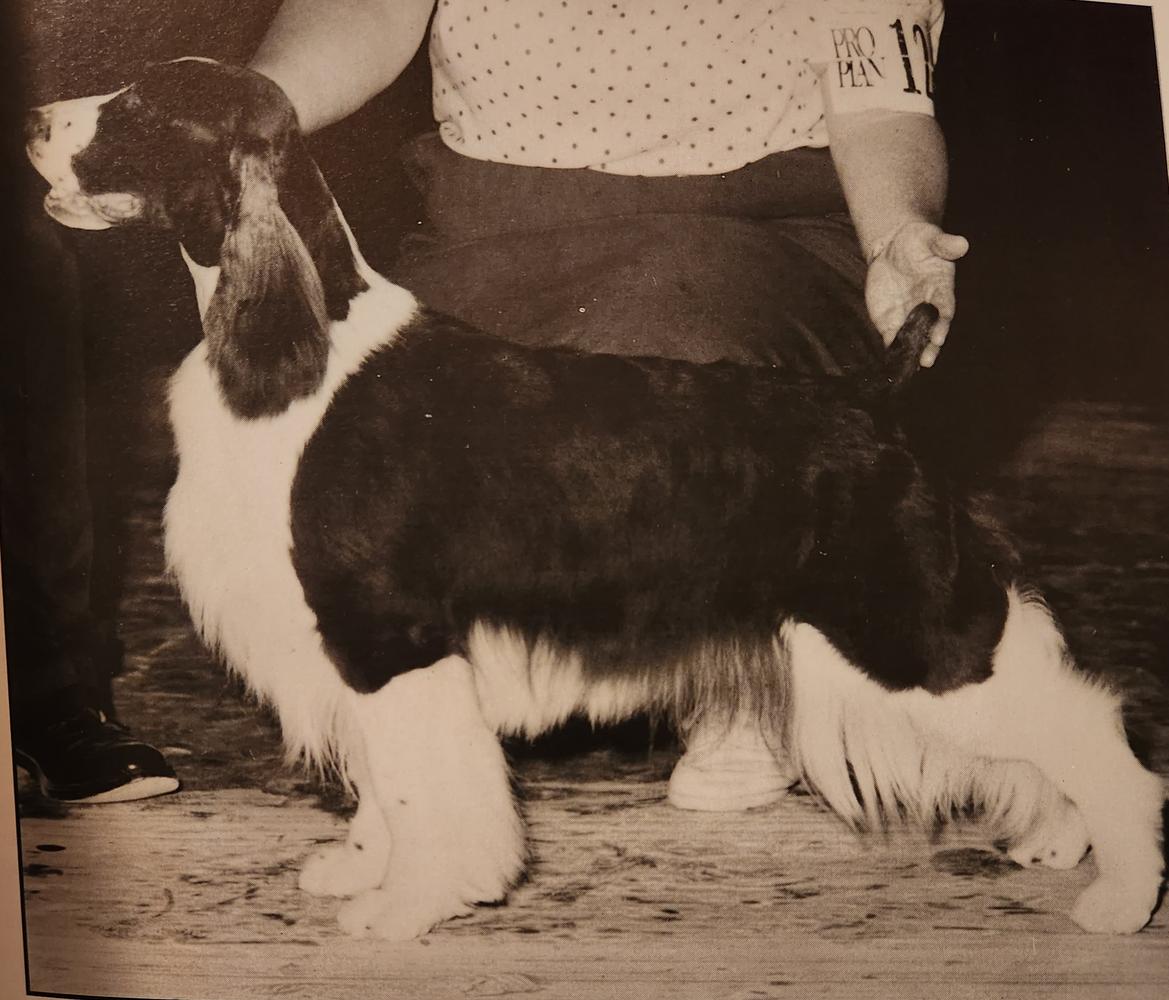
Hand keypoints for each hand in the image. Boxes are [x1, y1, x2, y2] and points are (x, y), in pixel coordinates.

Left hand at [864, 221, 968, 367]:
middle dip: (930, 346)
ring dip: (912, 353)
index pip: (945, 310)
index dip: (942, 323)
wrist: (894, 246)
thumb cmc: (919, 240)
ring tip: (910, 367)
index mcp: (941, 289)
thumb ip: (944, 244)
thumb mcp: (931, 237)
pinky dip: (892, 348)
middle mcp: (927, 307)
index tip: (939, 336)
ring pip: (913, 338)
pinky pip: (893, 337)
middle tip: (927, 360)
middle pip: (931, 330)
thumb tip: (962, 243)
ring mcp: (909, 315)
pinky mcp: (890, 319)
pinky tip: (891, 361)